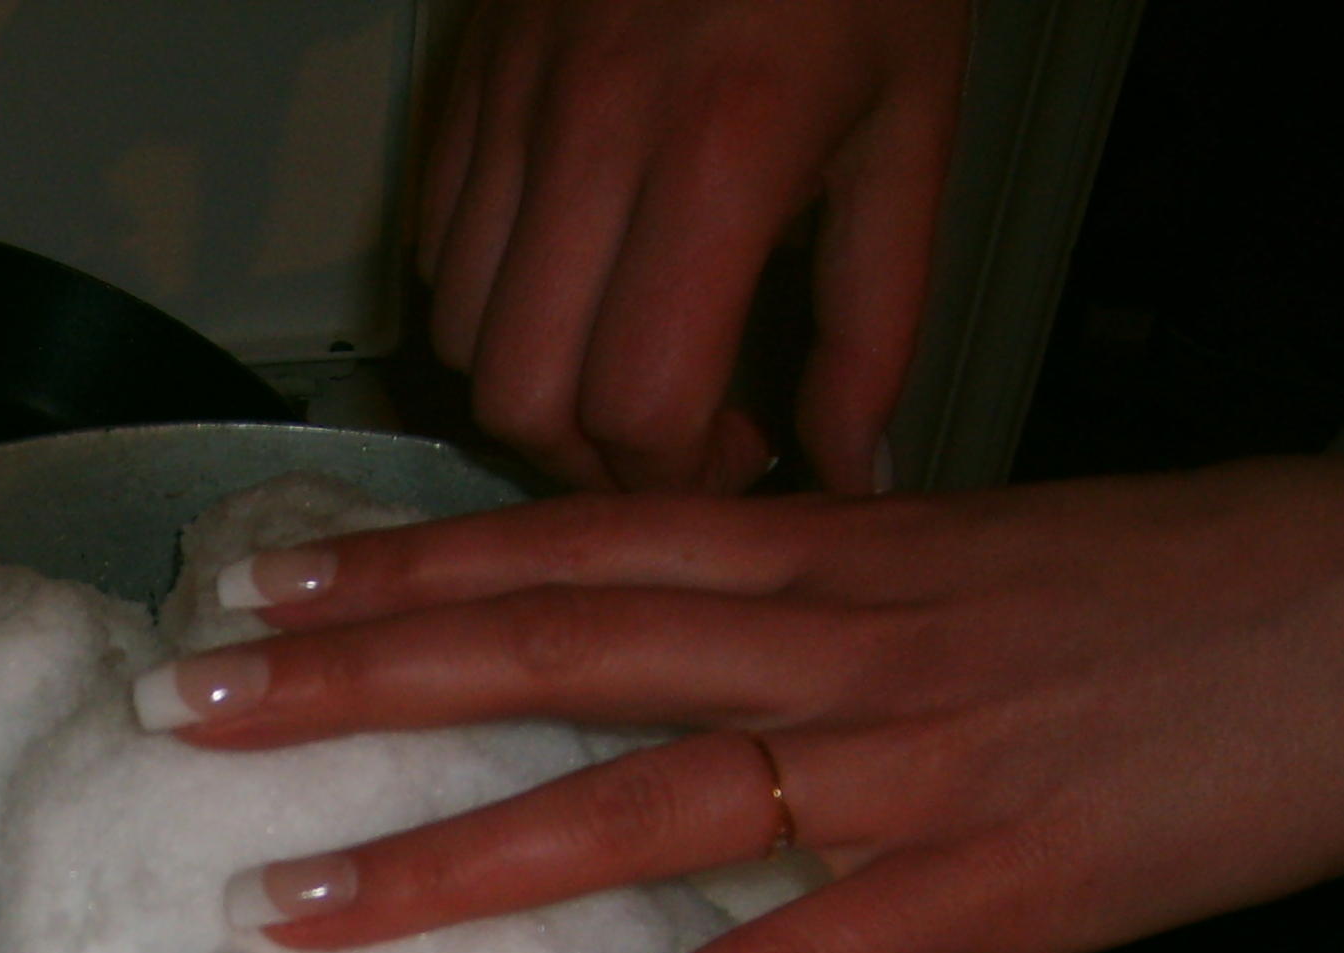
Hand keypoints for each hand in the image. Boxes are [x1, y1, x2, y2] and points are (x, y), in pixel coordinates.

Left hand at [138, 458, 1343, 952]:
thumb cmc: (1172, 585)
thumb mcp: (959, 549)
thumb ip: (804, 587)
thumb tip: (671, 617)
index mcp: (824, 545)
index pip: (561, 543)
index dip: (398, 564)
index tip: (257, 581)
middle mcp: (829, 638)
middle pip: (544, 650)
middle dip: (353, 682)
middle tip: (190, 708)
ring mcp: (898, 769)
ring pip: (624, 809)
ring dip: (442, 863)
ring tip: (284, 905)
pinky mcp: (980, 894)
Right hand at [419, 0, 968, 493]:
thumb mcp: (911, 132)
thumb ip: (877, 321)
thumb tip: (846, 468)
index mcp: (723, 152)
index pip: (640, 399)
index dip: (678, 476)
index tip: (733, 461)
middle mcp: (593, 131)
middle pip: (522, 395)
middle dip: (591, 461)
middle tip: (666, 440)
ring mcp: (509, 103)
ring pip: (458, 336)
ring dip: (532, 390)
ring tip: (613, 366)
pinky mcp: (462, 83)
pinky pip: (431, 252)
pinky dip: (486, 307)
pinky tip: (567, 285)